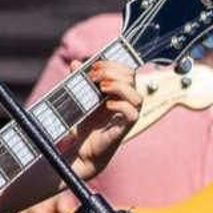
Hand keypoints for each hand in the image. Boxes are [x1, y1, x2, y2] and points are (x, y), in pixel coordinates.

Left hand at [68, 60, 141, 178]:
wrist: (80, 148)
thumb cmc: (84, 123)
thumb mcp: (80, 98)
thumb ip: (80, 80)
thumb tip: (75, 63)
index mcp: (119, 91)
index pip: (126, 71)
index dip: (112, 64)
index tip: (93, 66)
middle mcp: (126, 101)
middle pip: (133, 78)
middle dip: (113, 72)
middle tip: (94, 77)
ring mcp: (127, 115)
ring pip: (138, 95)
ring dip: (119, 86)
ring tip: (101, 88)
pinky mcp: (124, 128)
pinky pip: (132, 113)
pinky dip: (121, 105)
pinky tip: (107, 105)